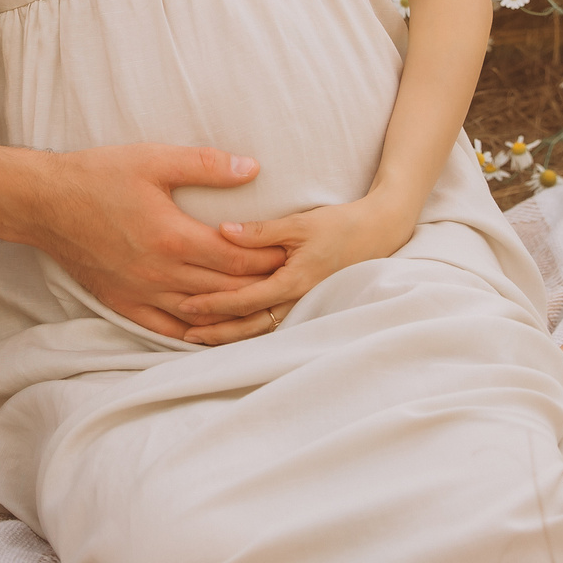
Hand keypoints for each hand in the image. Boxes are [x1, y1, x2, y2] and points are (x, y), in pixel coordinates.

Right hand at [28, 145, 280, 338]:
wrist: (44, 204)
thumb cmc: (97, 176)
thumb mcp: (153, 159)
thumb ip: (205, 165)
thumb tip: (252, 168)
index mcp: (173, 238)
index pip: (237, 259)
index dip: (268, 258)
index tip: (292, 254)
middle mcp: (160, 273)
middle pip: (225, 291)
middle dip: (261, 287)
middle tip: (289, 281)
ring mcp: (141, 293)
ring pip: (200, 315)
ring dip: (234, 313)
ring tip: (262, 306)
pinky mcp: (123, 303)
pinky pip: (165, 330)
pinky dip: (194, 334)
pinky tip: (212, 332)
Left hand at [173, 197, 417, 346]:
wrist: (379, 233)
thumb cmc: (340, 225)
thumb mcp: (299, 223)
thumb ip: (260, 232)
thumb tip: (222, 231)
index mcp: (294, 282)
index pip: (245, 300)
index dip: (213, 305)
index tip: (185, 306)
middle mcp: (298, 301)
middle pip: (249, 327)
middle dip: (216, 332)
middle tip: (183, 334)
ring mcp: (304, 306)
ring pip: (261, 331)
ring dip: (230, 336)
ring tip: (199, 339)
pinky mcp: (308, 305)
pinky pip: (273, 324)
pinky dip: (249, 330)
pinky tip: (230, 331)